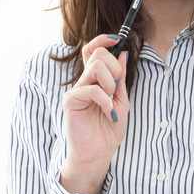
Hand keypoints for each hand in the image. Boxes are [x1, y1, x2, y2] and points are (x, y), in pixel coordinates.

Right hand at [60, 35, 128, 193]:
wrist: (98, 154)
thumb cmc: (108, 130)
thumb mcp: (121, 101)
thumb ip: (121, 79)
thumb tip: (123, 54)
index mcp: (96, 80)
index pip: (93, 51)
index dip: (103, 41)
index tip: (117, 39)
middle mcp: (84, 81)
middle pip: (96, 54)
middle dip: (114, 66)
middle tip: (116, 87)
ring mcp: (76, 90)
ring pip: (94, 67)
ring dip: (110, 82)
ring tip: (111, 100)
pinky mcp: (71, 101)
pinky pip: (90, 89)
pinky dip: (104, 99)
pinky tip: (108, 112)